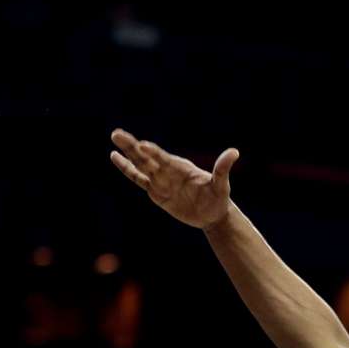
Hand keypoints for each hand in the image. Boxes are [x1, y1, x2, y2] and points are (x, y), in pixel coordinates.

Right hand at [110, 128, 238, 229]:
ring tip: (114, 140)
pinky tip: (115, 158)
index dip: (153, 153)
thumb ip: (222, 169)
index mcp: (180, 167)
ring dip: (127, 154)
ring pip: (140, 165)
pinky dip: (128, 169)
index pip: (163, 159)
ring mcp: (160, 180)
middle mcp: (168, 171)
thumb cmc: (218, 198)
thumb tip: (234, 152)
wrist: (212, 213)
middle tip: (116, 133)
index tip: (142, 146)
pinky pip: (139, 179)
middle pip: (147, 158)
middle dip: (132, 147)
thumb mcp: (221, 185)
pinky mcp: (156, 192)